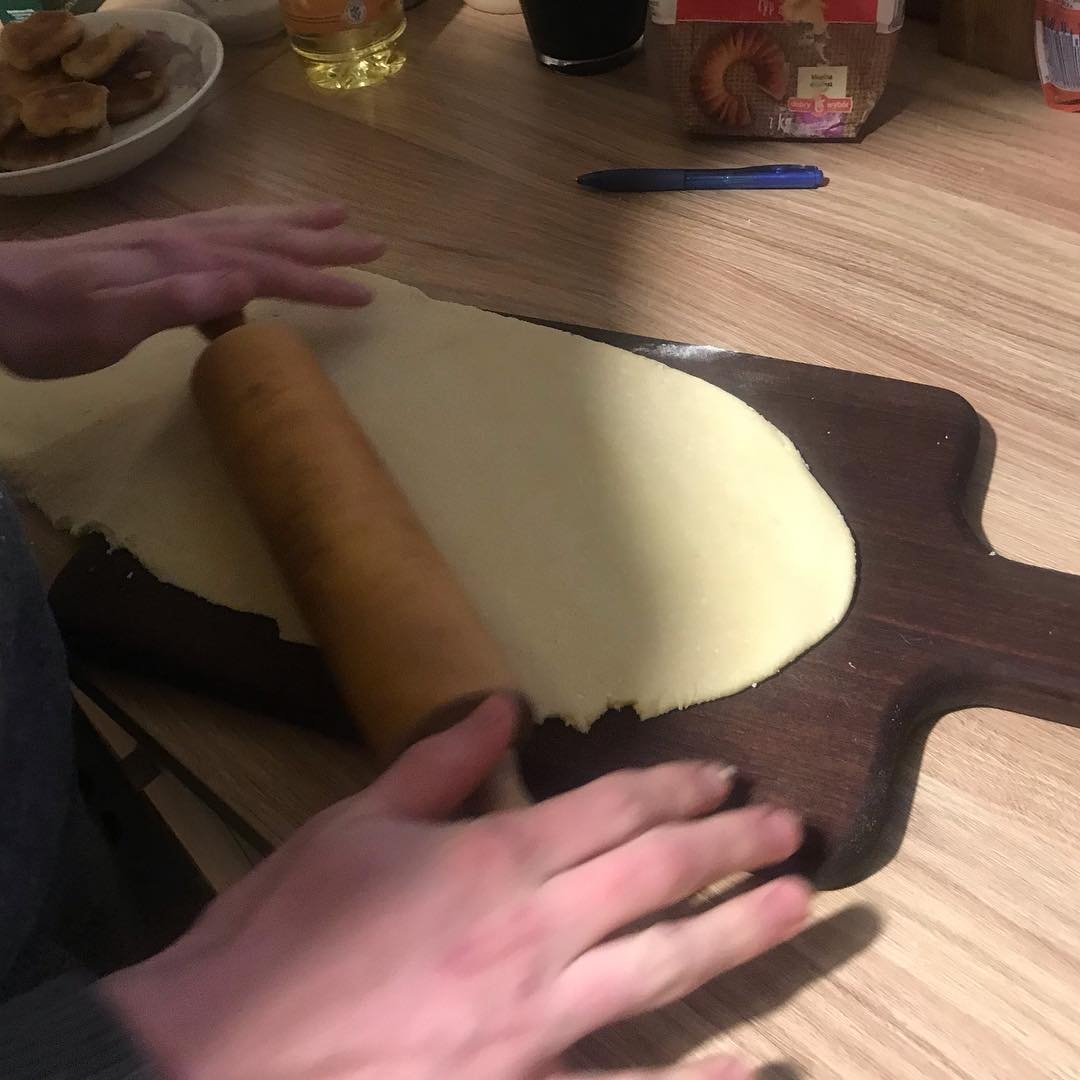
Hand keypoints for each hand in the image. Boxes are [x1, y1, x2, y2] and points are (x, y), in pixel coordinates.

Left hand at [0, 203, 384, 379]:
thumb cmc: (47, 324)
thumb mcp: (107, 321)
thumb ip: (176, 299)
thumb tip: (247, 286)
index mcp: (181, 260)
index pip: (267, 270)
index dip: (319, 283)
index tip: (367, 296)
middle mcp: (182, 240)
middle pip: (268, 238)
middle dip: (325, 245)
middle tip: (377, 244)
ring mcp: (166, 239)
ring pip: (247, 226)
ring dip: (295, 224)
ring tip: (337, 217)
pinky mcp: (151, 247)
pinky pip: (221, 229)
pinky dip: (255, 228)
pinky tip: (259, 234)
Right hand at [103, 696, 809, 1079]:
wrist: (216, 1057)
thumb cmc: (280, 933)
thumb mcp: (351, 824)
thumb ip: (437, 763)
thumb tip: (500, 705)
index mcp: (490, 862)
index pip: (612, 810)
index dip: (679, 787)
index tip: (726, 777)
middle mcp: (530, 936)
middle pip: (656, 878)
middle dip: (731, 847)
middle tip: (791, 829)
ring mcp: (534, 1024)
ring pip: (663, 969)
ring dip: (738, 935)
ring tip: (797, 906)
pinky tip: (748, 1069)